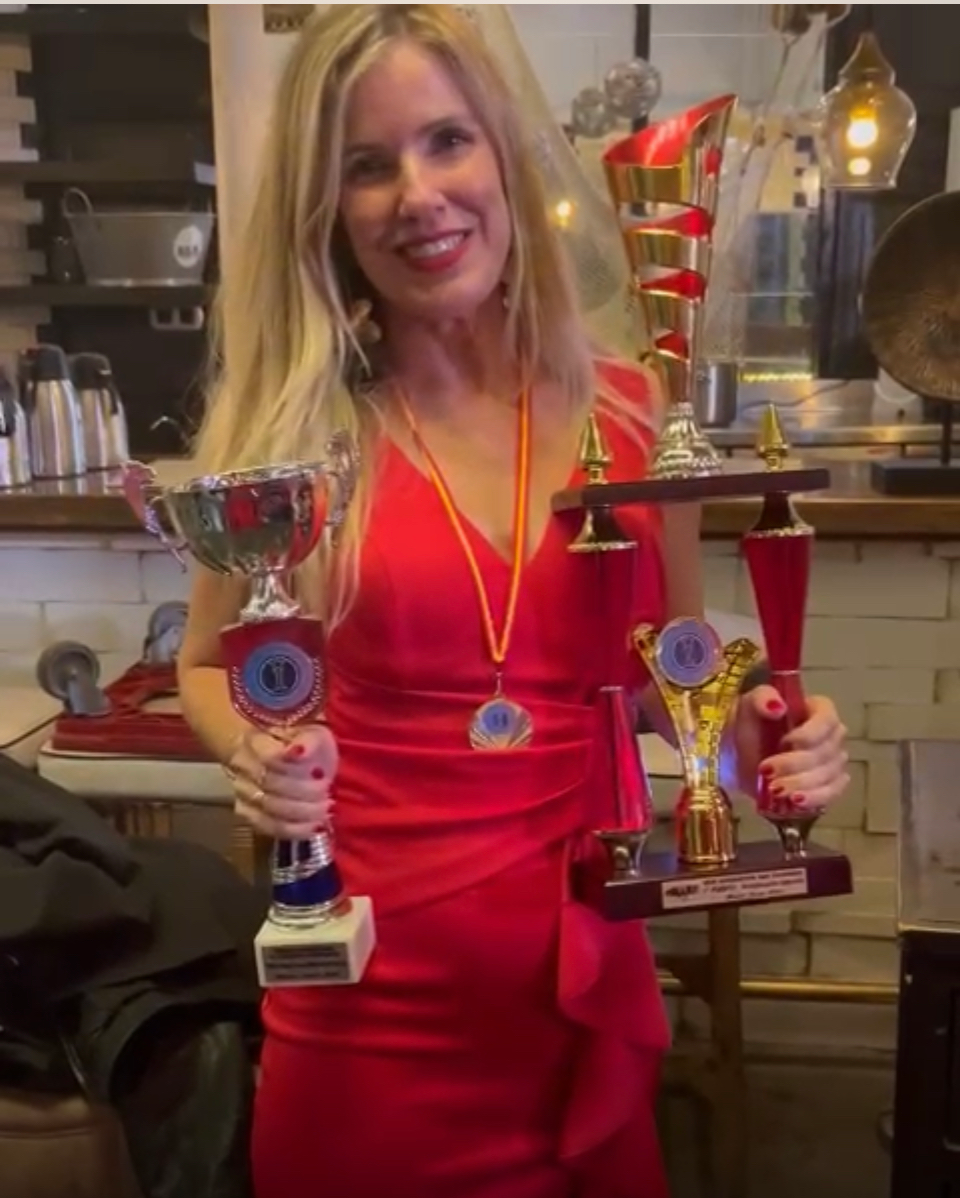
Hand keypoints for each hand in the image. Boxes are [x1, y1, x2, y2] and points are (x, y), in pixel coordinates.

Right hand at [225, 723, 338, 839]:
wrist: (279, 754)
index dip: (293, 765)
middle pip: (270, 783)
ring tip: (325, 808)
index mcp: (256, 740)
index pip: (268, 756)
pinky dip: (295, 829)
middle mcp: (243, 765)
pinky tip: (315, 826)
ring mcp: (243, 792)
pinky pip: (269, 827)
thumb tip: (300, 751)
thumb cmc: (299, 743)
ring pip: (269, 808)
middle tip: (328, 791)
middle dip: (305, 791)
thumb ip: (309, 741)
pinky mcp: (247, 814)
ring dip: (303, 812)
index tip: (320, 771)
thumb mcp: (312, 733)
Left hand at [732, 685, 848, 811]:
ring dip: (800, 783)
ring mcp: (832, 763)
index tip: (784, 741)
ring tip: (773, 788)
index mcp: (817, 710)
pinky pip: (831, 794)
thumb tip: (777, 706)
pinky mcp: (828, 787)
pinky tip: (795, 801)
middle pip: (827, 751)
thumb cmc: (745, 728)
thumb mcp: (746, 707)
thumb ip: (761, 698)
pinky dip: (814, 798)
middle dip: (795, 763)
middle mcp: (831, 736)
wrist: (735, 762)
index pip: (828, 719)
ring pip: (828, 775)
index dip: (811, 733)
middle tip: (766, 769)